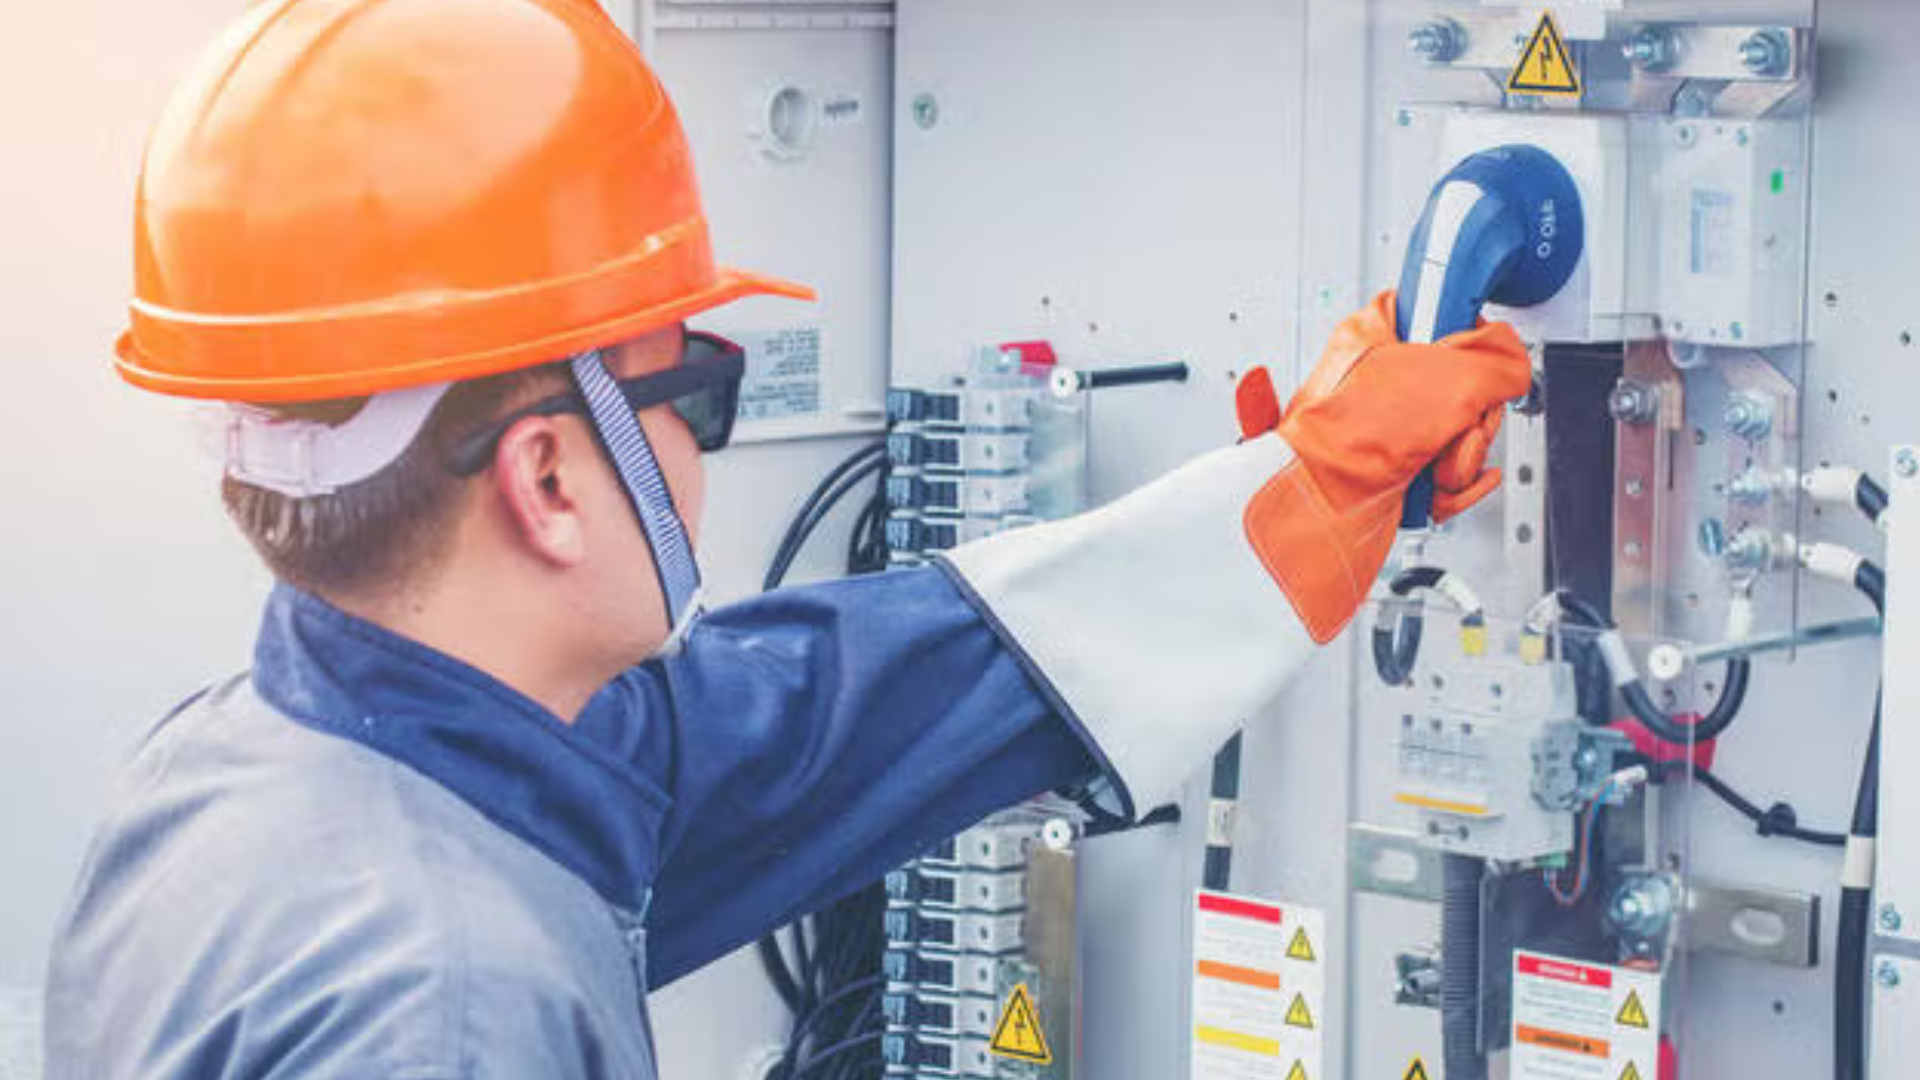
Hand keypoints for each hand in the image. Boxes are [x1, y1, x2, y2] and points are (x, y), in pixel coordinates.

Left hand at [1234, 290, 1530, 642]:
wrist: (1317, 514)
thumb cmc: (1349, 441)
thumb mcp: (1447, 381)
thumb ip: (1498, 362)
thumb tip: (1514, 364)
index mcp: (1375, 336)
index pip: (1437, 310)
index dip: (1465, 337)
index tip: (1475, 351)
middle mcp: (1380, 380)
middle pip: (1466, 384)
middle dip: (1471, 419)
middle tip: (1451, 427)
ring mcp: (1389, 429)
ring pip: (1461, 434)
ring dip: (1461, 458)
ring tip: (1432, 464)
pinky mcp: (1398, 470)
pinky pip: (1449, 472)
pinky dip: (1453, 486)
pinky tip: (1439, 485)